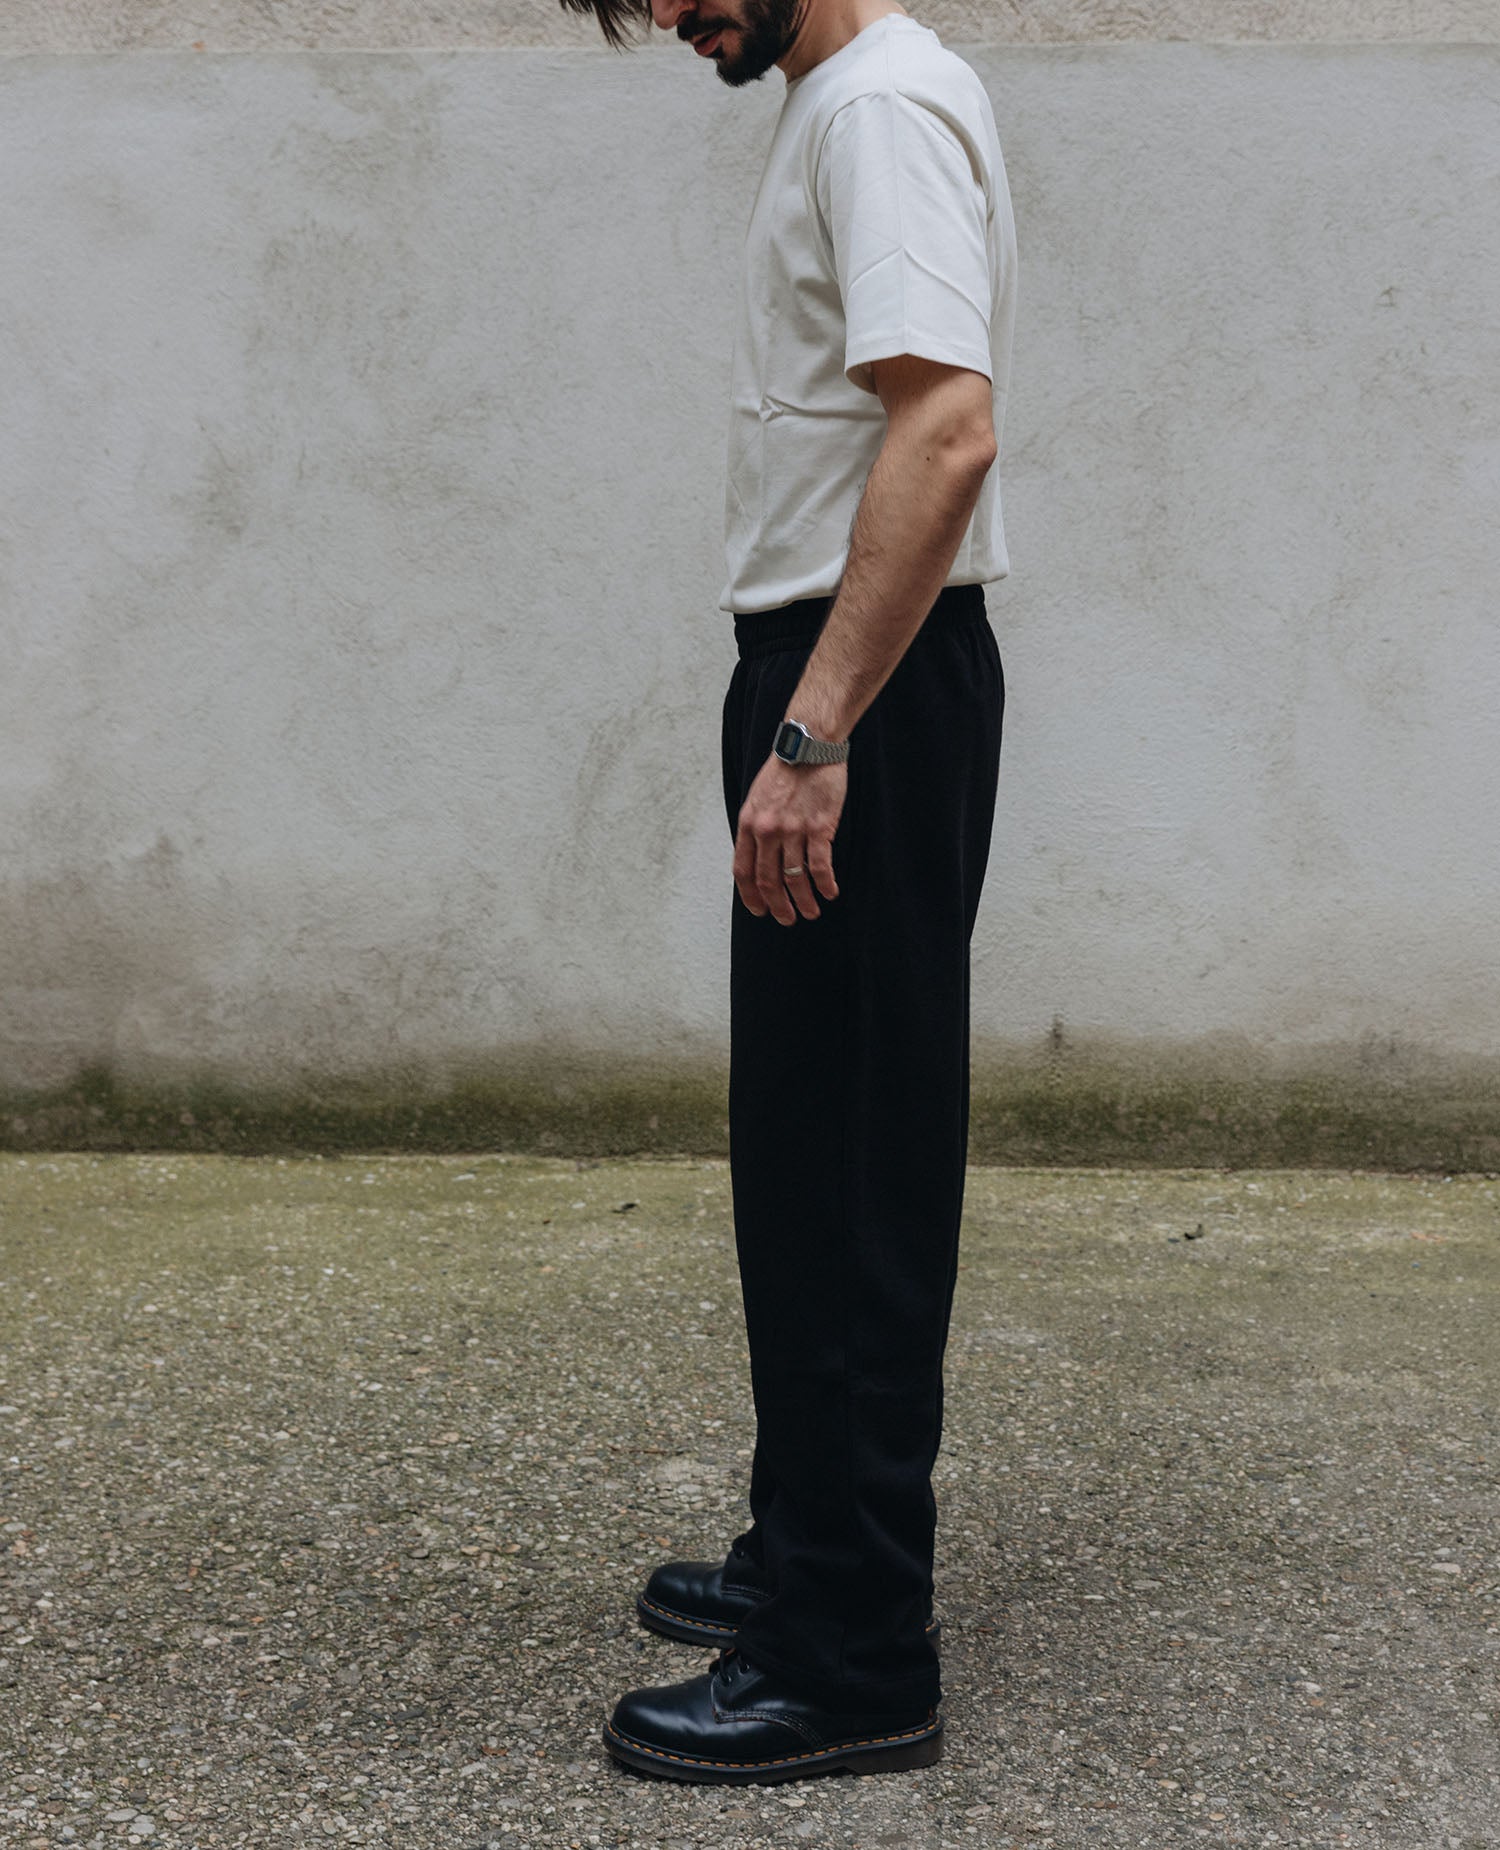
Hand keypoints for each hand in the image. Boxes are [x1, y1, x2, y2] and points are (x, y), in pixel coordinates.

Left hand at [733, 754, 845, 924]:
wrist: (809, 745)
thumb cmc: (786, 771)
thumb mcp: (758, 798)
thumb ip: (756, 828)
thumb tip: (758, 858)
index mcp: (749, 824)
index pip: (743, 871)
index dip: (751, 897)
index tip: (760, 911)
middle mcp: (767, 831)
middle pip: (768, 881)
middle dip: (778, 906)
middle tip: (787, 919)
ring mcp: (793, 830)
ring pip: (795, 879)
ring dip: (804, 901)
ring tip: (811, 912)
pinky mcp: (818, 827)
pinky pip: (820, 866)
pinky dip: (825, 884)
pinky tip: (830, 892)